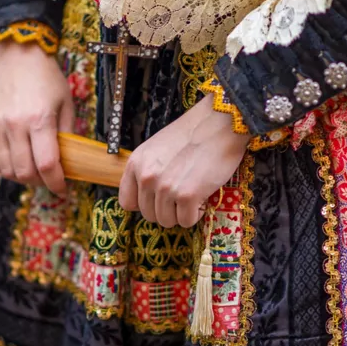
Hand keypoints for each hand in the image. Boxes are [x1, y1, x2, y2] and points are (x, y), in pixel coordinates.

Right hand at [0, 40, 73, 196]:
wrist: (18, 56)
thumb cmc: (47, 79)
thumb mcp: (66, 104)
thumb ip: (67, 135)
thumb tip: (68, 163)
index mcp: (39, 120)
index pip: (47, 165)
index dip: (57, 183)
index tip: (63, 189)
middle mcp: (14, 126)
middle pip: (25, 172)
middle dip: (40, 182)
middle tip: (49, 179)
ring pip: (7, 170)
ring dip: (22, 177)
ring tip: (34, 170)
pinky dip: (5, 167)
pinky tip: (17, 160)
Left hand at [118, 94, 249, 227]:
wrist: (219, 124)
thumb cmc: (193, 134)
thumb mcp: (157, 148)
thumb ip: (148, 170)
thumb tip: (148, 195)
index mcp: (136, 164)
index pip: (127, 202)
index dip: (145, 204)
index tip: (158, 200)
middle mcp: (146, 177)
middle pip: (149, 215)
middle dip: (167, 208)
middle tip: (183, 192)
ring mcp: (165, 188)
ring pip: (167, 221)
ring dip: (182, 212)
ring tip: (194, 191)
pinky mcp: (187, 196)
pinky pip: (186, 221)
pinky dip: (197, 213)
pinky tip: (203, 196)